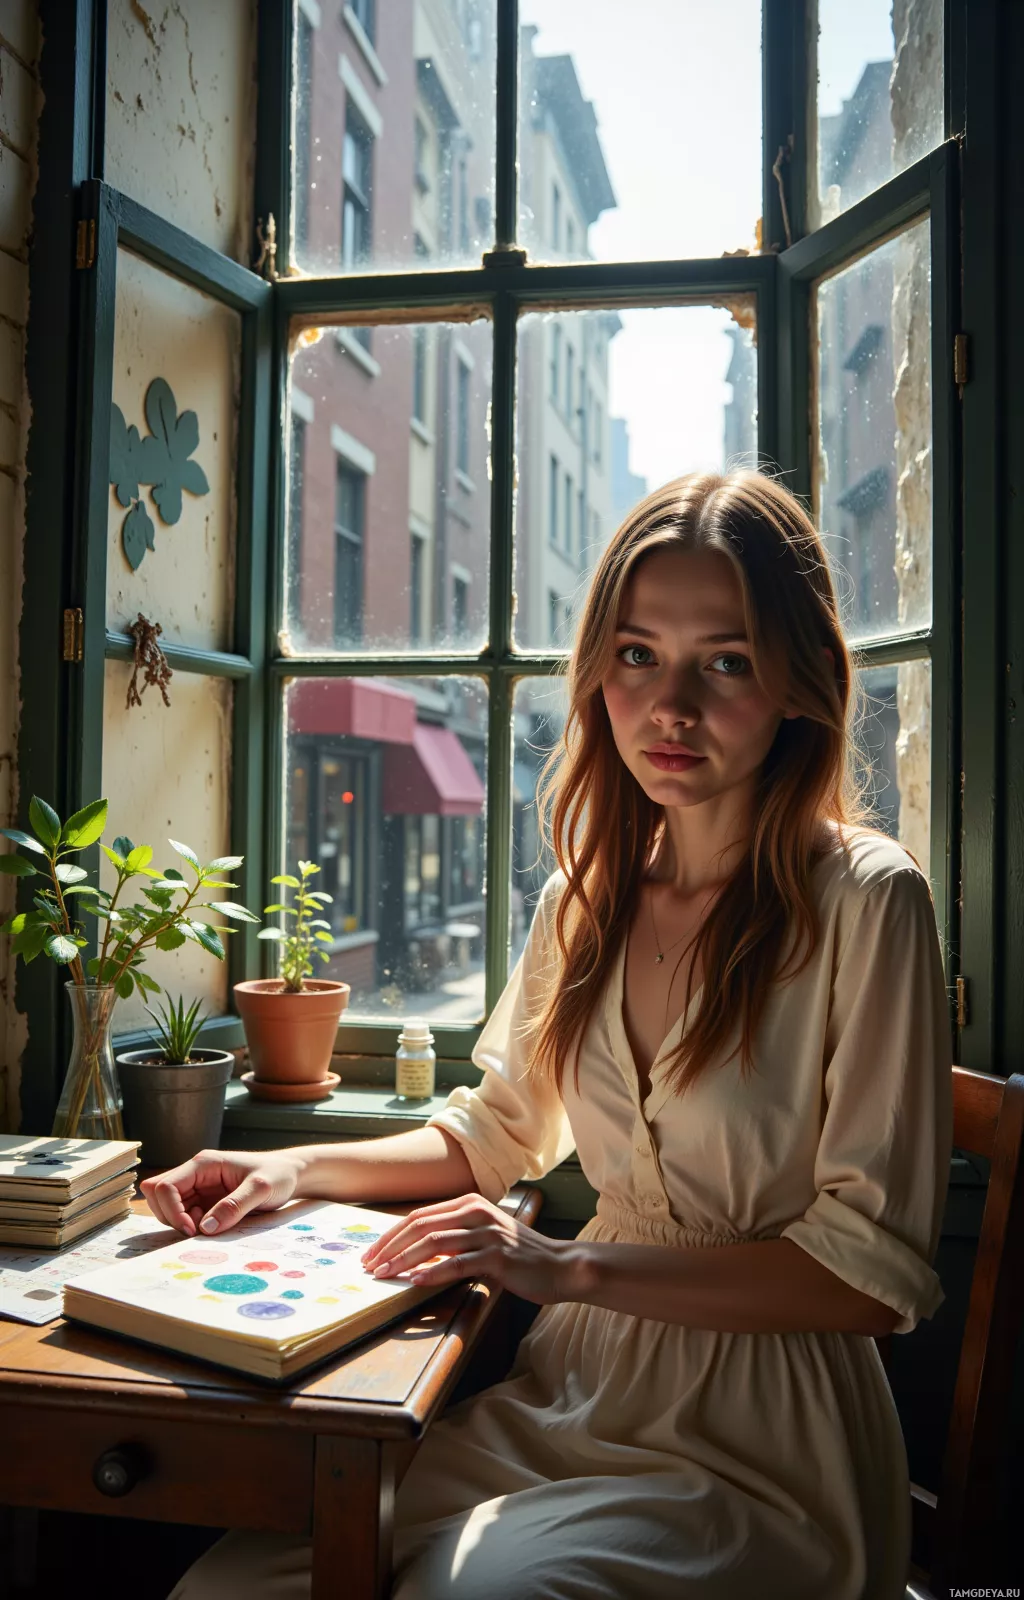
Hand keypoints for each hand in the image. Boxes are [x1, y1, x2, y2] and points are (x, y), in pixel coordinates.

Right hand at [140, 1149, 303, 1236]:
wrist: (290, 1175)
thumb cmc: (277, 1175)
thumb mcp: (261, 1188)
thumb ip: (234, 1206)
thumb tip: (206, 1228)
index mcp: (203, 1164)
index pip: (165, 1186)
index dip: (171, 1210)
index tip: (192, 1230)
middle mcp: (195, 1174)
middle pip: (156, 1194)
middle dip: (169, 1216)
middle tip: (194, 1231)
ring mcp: (198, 1188)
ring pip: (165, 1206)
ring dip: (178, 1222)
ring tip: (206, 1228)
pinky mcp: (203, 1202)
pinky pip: (182, 1215)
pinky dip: (189, 1226)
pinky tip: (212, 1227)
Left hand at [359, 1192, 582, 1305]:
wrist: (560, 1266)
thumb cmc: (520, 1256)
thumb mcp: (484, 1237)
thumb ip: (455, 1237)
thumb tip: (416, 1252)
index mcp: (470, 1203)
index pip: (419, 1215)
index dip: (391, 1235)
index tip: (372, 1253)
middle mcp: (476, 1212)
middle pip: (420, 1225)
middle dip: (389, 1246)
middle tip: (370, 1266)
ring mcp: (487, 1233)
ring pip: (434, 1242)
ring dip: (404, 1260)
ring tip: (385, 1275)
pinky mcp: (497, 1256)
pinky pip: (457, 1263)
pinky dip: (433, 1272)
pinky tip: (416, 1281)